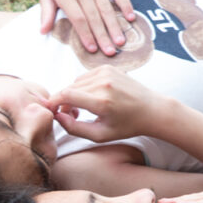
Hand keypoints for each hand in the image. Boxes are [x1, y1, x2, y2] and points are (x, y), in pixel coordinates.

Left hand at [39, 0, 134, 55]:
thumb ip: (46, 12)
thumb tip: (42, 31)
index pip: (78, 19)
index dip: (86, 35)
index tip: (92, 49)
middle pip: (94, 17)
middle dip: (102, 36)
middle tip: (110, 52)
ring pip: (107, 8)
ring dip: (114, 26)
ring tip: (121, 42)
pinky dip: (125, 6)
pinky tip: (130, 18)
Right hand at [46, 67, 169, 142]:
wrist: (152, 109)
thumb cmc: (127, 126)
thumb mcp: (100, 135)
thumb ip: (74, 128)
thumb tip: (57, 116)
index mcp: (102, 102)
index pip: (66, 95)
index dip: (53, 102)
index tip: (50, 110)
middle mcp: (104, 84)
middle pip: (69, 89)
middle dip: (63, 102)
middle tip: (72, 115)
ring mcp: (107, 73)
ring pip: (75, 82)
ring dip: (73, 94)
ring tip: (83, 108)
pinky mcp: (108, 67)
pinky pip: (85, 76)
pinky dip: (83, 86)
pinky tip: (92, 97)